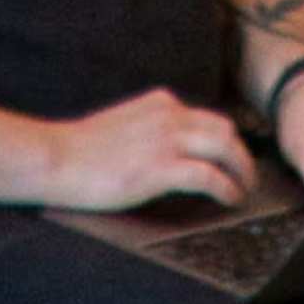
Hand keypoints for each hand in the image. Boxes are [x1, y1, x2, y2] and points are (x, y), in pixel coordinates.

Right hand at [39, 89, 256, 211]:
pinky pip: (209, 176)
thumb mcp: (122, 128)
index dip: (224, 141)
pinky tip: (229, 200)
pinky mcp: (161, 168)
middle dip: (241, 154)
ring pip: (224, 147)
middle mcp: (169, 115)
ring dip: (241, 171)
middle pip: (224, 128)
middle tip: (246, 178)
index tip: (230, 160)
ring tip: (243, 191)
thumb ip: (148, 131)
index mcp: (160, 104)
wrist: (57, 157)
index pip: (205, 117)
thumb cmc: (81, 152)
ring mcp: (166, 140)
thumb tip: (165, 153)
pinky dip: (226, 188)